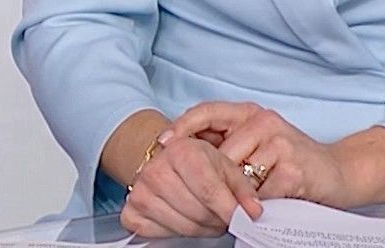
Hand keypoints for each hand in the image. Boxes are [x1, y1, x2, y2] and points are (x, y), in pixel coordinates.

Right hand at [120, 133, 263, 238]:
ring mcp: (140, 192)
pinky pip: (161, 235)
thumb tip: (253, 211)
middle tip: (225, 216)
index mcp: (181, 151)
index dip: (229, 208)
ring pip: (183, 226)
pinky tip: (186, 217)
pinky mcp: (131, 212)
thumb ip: (243, 188)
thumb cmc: (197, 162)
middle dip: (218, 219)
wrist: (166, 162)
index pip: (209, 190)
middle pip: (197, 211)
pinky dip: (178, 232)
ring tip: (209, 216)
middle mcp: (156, 170)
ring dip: (202, 228)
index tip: (243, 218)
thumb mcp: (225, 166)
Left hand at [166, 101, 352, 207]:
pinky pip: (259, 195)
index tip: (162, 146)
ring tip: (239, 204)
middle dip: (210, 180)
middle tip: (203, 197)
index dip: (182, 127)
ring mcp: (280, 144)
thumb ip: (227, 145)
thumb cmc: (291, 162)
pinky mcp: (292, 169)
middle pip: (218, 154)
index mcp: (252, 113)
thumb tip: (179, 153)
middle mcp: (265, 122)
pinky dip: (256, 206)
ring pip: (237, 177)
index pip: (207, 111)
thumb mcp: (258, 144)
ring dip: (234, 197)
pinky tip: (262, 207)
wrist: (338, 173)